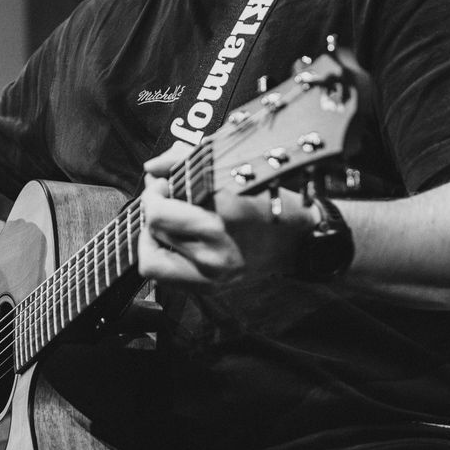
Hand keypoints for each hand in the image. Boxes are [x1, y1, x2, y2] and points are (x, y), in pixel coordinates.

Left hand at [138, 146, 315, 290]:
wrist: (298, 241)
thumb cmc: (268, 199)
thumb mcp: (234, 169)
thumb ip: (187, 161)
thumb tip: (152, 167)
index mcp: (226, 213)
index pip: (162, 208)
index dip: (156, 189)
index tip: (165, 182)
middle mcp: (217, 249)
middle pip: (155, 227)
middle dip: (152, 206)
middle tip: (161, 197)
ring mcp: (212, 274)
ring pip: (150, 260)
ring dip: (150, 237)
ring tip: (162, 224)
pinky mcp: (209, 288)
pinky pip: (164, 279)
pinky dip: (160, 257)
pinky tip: (173, 242)